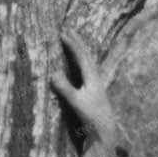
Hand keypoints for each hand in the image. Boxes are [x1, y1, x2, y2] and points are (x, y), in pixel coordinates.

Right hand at [47, 34, 122, 152]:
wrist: (105, 127)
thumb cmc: (91, 115)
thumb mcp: (76, 102)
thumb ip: (64, 88)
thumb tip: (52, 73)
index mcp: (91, 77)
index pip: (81, 55)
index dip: (72, 44)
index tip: (62, 33)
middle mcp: (95, 76)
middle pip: (86, 54)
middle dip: (77, 41)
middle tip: (68, 29)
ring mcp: (95, 81)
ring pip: (88, 59)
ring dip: (80, 48)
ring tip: (73, 40)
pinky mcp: (94, 88)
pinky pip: (87, 67)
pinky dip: (82, 59)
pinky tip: (79, 61)